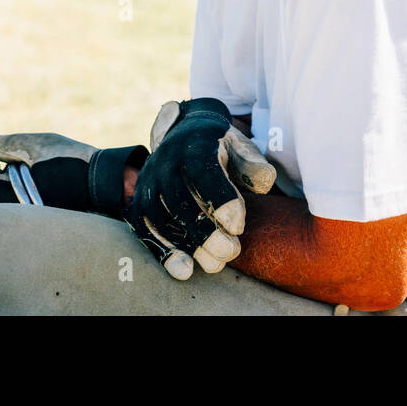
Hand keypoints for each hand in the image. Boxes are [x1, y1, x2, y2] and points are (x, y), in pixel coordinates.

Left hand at [0, 132, 147, 217]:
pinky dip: (19, 183)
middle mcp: (22, 209)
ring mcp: (33, 212)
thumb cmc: (71, 161)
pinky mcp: (45, 210)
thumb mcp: (38, 145)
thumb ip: (9, 144)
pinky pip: (22, 197)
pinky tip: (30, 169)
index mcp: (16, 196)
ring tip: (14, 158)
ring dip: (5, 176)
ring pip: (7, 196)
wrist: (104, 179)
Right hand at [123, 98, 275, 280]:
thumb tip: (266, 180)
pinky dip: (163, 252)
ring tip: (215, 264)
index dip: (220, 200)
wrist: (183, 135)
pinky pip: (145, 229)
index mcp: (194, 144)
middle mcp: (165, 161)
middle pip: (179, 200)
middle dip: (205, 232)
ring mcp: (149, 182)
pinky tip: (184, 270)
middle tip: (231, 251)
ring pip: (161, 218)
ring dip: (187, 246)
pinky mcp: (140, 201)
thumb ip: (252, 162)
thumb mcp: (239, 146)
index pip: (203, 171)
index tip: (237, 227)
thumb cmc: (219, 146)